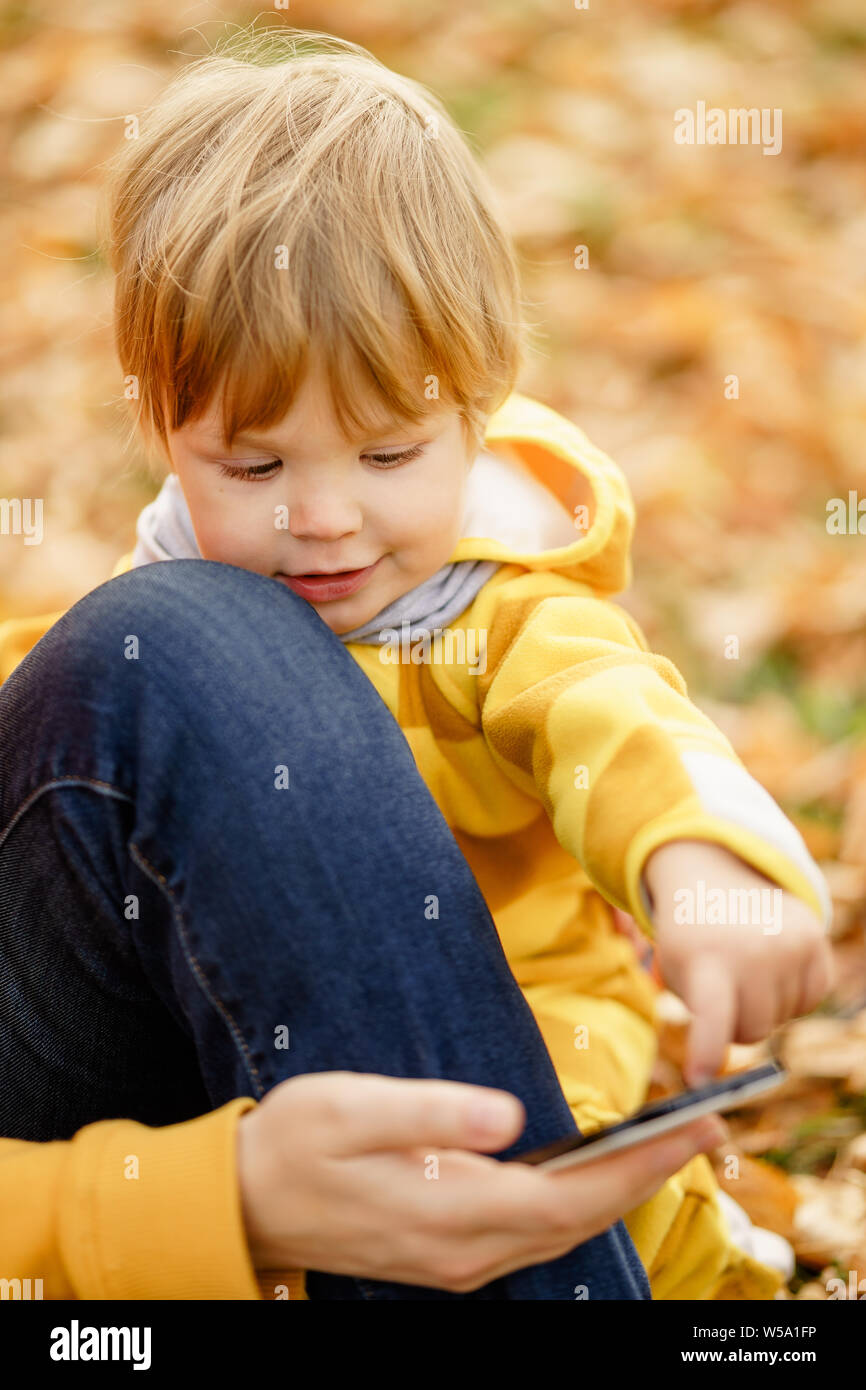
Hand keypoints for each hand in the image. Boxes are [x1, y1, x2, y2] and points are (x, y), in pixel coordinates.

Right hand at [237, 1070, 725, 1292]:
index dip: (639, 1163)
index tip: (692, 1126)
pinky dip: (582, 1204)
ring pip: (563, 1233)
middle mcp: (465, 1250)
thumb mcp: (352, 1107)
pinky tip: (594, 1173)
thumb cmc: (296, 1143)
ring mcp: (459, 1261)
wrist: (246, 1205)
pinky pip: (537, 1236)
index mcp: (450, 1209)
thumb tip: (511, 1114)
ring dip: (620, 1191)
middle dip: (648, 1174)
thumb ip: (432, 1111)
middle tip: (705, 1128)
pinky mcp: (450, 1256)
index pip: (571, 1193)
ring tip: (666, 1145)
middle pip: (581, 1220)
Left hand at [644, 839, 834, 1084]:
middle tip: (720, 986)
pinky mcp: (815, 941)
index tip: (698, 1081)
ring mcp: (790, 945)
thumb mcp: (678, 971)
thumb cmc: (691, 939)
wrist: (713, 874)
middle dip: (735, 1023)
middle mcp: (754, 951)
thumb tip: (726, 1076)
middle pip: (752, 1032)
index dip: (706, 1051)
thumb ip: (702, 1023)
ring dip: (763, 1004)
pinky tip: (769, 962)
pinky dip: (789, 993)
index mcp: (706, 958)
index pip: (710, 1015)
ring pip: (781, 1020)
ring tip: (742, 964)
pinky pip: (808, 1001)